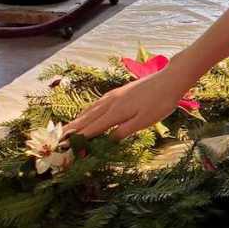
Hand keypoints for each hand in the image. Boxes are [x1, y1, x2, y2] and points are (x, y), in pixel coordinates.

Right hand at [65, 68, 189, 140]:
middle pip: (87, 118)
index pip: (92, 129)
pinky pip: (97, 104)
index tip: (65, 147)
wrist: (170, 80)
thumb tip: (107, 141)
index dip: (78, 139)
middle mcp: (110, 103)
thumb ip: (124, 131)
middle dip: (72, 129)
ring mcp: (113, 96)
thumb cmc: (160, 102)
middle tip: (58, 139)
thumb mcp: (144, 121)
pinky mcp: (118, 92)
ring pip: (91, 110)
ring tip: (68, 128)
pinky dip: (88, 111)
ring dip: (79, 120)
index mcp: (115, 112)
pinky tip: (89, 113)